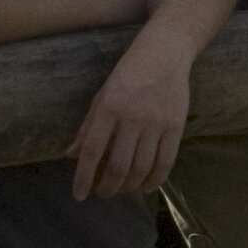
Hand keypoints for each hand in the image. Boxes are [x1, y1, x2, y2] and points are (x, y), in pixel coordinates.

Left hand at [68, 41, 191, 197]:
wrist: (165, 53)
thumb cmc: (129, 74)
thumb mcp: (102, 95)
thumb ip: (88, 127)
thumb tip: (71, 156)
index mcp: (109, 107)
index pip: (92, 150)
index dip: (83, 176)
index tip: (79, 194)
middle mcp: (132, 117)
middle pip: (118, 165)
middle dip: (107, 187)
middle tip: (101, 194)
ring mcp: (156, 122)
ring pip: (141, 167)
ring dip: (128, 186)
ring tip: (120, 190)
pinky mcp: (176, 126)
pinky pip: (165, 162)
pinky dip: (154, 180)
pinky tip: (145, 187)